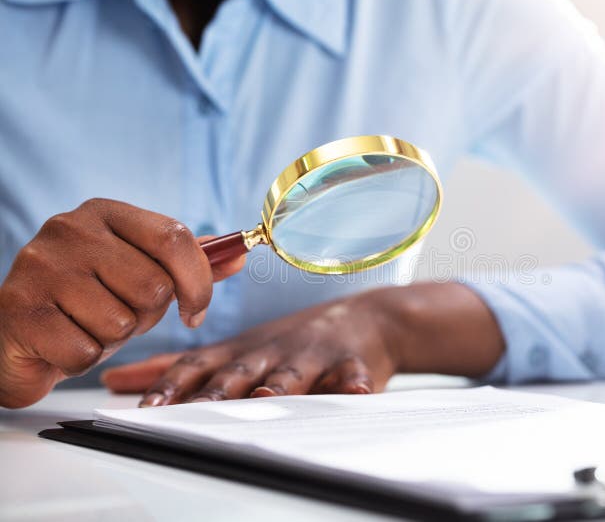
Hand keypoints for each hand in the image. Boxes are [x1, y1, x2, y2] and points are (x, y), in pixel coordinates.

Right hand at [0, 198, 244, 408]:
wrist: (15, 334)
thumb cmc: (87, 302)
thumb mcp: (140, 275)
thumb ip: (188, 264)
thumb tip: (238, 255)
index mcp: (105, 212)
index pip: (174, 238)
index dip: (197, 282)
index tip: (194, 311)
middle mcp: (69, 229)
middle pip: (153, 287)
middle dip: (146, 316)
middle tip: (118, 314)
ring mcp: (41, 267)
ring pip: (122, 322)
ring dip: (113, 339)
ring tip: (88, 326)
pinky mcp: (21, 310)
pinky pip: (86, 351)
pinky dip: (83, 359)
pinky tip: (64, 342)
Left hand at [102, 283, 505, 405]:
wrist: (363, 318)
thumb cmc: (290, 340)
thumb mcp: (235, 348)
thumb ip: (178, 367)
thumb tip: (118, 379)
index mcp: (241, 352)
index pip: (199, 365)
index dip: (172, 385)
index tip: (146, 408)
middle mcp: (271, 352)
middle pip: (239, 373)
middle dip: (214, 391)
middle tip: (190, 410)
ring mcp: (311, 356)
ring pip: (292, 373)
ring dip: (278, 385)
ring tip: (266, 397)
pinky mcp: (351, 363)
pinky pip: (353, 374)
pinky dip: (353, 383)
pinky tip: (353, 391)